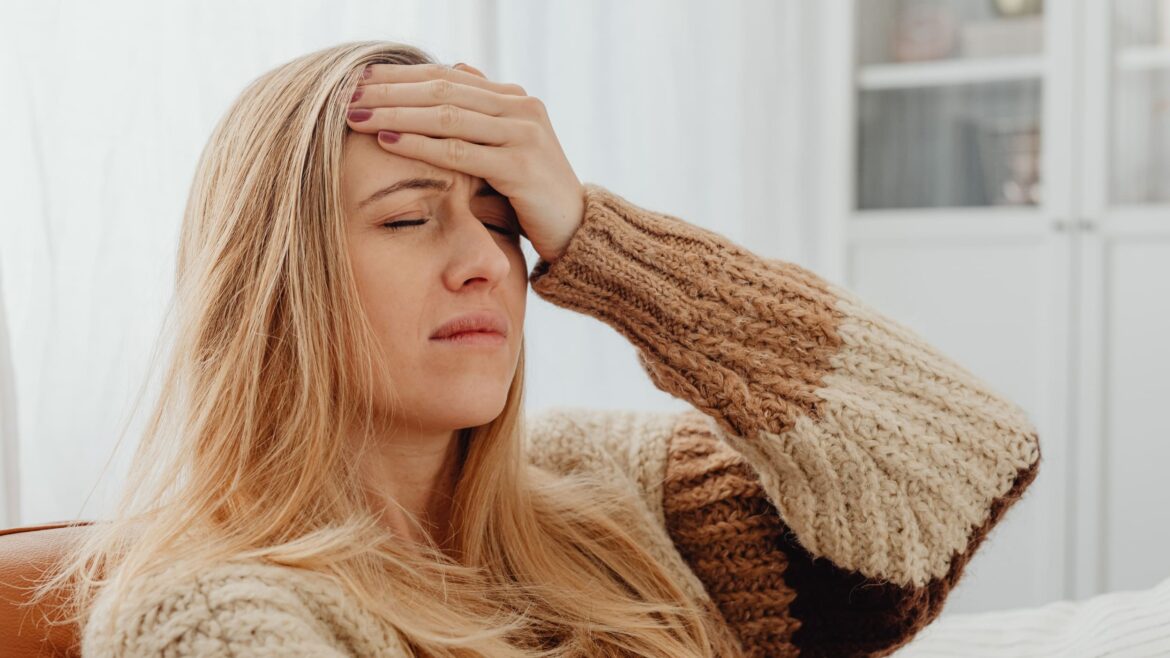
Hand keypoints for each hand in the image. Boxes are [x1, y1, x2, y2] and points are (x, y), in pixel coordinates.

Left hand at [347, 62, 584, 262]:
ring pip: (446, 116)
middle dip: (390, 91)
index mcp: (514, 99)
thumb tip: (456, 69)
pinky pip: (460, 151)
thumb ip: (484, 112)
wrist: (576, 232)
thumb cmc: (533, 195)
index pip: (446, 76)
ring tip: (356, 116)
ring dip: (396, 113)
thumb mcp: (507, 148)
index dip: (400, 76)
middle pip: (441, 90)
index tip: (358, 81)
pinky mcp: (521, 167)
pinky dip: (420, 145)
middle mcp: (521, 108)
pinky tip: (388, 142)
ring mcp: (523, 135)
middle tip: (345, 94)